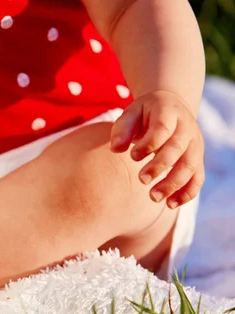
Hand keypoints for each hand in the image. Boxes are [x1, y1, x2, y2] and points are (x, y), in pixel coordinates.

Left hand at [110, 90, 204, 208]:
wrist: (171, 108)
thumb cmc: (145, 114)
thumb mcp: (131, 114)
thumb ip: (122, 130)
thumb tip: (115, 149)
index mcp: (169, 112)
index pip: (162, 128)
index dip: (149, 144)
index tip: (132, 156)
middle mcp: (186, 127)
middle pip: (177, 148)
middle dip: (160, 166)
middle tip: (142, 180)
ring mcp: (195, 144)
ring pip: (190, 166)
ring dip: (173, 184)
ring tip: (154, 197)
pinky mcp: (197, 159)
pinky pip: (197, 178)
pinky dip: (187, 193)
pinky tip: (170, 204)